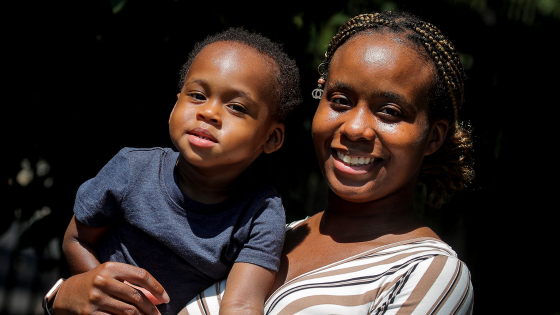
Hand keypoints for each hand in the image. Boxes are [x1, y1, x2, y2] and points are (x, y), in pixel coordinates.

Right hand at [52, 262, 169, 314]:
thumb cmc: (96, 283)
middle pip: (136, 296)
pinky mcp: (90, 313)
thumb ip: (133, 284)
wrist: (67, 294)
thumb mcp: (113, 277)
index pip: (141, 275)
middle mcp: (102, 281)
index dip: (156, 287)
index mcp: (110, 267)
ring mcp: (95, 298)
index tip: (165, 298)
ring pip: (128, 311)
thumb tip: (158, 297)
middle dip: (151, 308)